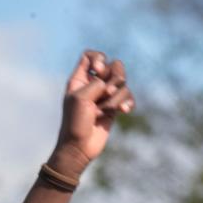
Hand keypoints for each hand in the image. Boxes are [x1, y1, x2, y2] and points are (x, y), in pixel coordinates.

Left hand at [50, 50, 133, 175]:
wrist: (79, 147)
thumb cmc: (75, 122)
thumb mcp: (81, 97)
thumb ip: (97, 82)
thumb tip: (112, 84)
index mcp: (79, 79)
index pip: (91, 55)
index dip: (99, 59)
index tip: (98, 70)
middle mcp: (93, 84)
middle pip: (113, 65)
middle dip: (115, 77)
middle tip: (107, 92)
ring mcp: (104, 96)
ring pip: (123, 83)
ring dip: (117, 97)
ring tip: (106, 111)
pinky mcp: (114, 107)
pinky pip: (128, 97)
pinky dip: (127, 103)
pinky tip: (123, 112)